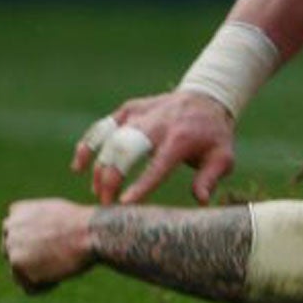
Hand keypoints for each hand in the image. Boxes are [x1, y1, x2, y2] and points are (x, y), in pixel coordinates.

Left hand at [1, 198, 93, 292]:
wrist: (88, 232)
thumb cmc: (81, 224)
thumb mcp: (56, 214)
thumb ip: (38, 224)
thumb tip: (33, 241)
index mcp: (18, 211)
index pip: (13, 234)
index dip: (30, 243)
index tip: (48, 247)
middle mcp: (10, 227)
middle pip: (12, 253)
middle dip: (28, 260)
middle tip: (52, 262)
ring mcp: (12, 247)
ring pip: (18, 272)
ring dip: (36, 275)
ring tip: (59, 270)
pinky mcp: (18, 266)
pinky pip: (28, 287)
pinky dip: (43, 288)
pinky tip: (58, 279)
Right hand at [73, 90, 236, 205]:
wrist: (206, 97)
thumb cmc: (213, 136)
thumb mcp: (223, 157)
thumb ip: (210, 178)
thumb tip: (201, 200)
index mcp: (180, 139)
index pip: (157, 165)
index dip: (140, 185)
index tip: (124, 205)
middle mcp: (156, 124)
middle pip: (125, 150)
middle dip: (111, 179)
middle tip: (106, 204)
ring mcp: (140, 114)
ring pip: (109, 140)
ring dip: (99, 168)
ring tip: (98, 193)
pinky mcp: (129, 109)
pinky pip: (103, 127)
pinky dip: (88, 145)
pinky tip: (78, 166)